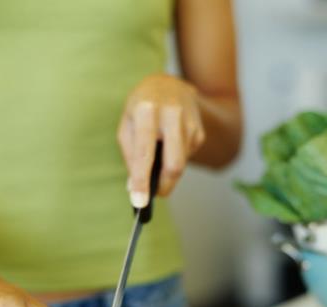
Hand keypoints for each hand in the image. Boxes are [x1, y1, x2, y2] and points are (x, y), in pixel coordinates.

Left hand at [117, 74, 205, 206]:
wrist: (169, 84)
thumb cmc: (142, 107)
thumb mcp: (127, 123)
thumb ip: (130, 155)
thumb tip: (135, 187)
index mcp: (146, 110)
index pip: (144, 153)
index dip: (141, 180)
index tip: (140, 202)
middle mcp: (171, 114)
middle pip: (174, 165)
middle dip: (165, 186)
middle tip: (155, 194)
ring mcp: (189, 123)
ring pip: (181, 164)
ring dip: (168, 170)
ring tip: (159, 152)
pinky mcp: (199, 131)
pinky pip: (186, 157)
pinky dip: (175, 158)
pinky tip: (170, 142)